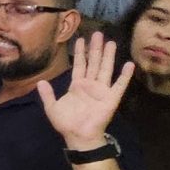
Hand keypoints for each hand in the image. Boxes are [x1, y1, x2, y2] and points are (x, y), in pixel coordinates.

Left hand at [35, 34, 130, 150]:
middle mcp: (90, 85)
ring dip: (108, 56)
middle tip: (97, 33)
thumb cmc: (66, 123)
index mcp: (77, 85)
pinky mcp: (111, 98)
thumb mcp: (52, 108)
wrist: (78, 137)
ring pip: (105, 69)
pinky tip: (129, 64)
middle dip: (95, 48)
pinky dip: (125, 75)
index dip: (80, 52)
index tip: (81, 38)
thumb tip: (40, 82)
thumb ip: (47, 95)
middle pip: (93, 62)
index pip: (79, 64)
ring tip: (111, 42)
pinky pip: (119, 85)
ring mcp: (101, 90)